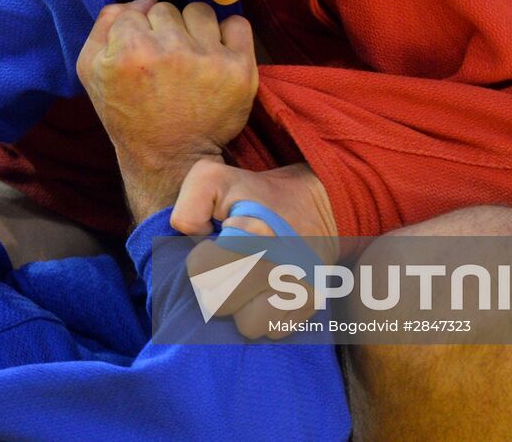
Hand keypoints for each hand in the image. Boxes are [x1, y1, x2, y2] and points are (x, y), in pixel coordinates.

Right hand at [77, 0, 257, 218]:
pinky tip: (216, 55)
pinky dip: (228, 35)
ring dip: (194, 29)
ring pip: (200, 11)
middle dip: (163, 31)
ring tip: (190, 58)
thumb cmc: (127, 113)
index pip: (135, 11)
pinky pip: (237, 24)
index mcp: (128, 50)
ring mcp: (208, 59)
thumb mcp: (92, 71)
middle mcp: (169, 51)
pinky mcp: (239, 70)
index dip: (135, 33)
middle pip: (166, 8)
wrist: (169, 158)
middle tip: (164, 63)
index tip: (140, 59)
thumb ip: (104, 24)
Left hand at [175, 162, 338, 338]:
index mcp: (252, 235)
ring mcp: (300, 288)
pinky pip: (276, 331)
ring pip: (250, 326)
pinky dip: (270, 316)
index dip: (201, 259)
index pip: (201, 272)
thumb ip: (190, 204)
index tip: (215, 246)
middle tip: (232, 266)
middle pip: (220, 305)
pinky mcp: (313, 304)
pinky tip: (271, 291)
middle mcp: (279, 266)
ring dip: (245, 308)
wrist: (320, 204)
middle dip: (219, 286)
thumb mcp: (214, 180)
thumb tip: (190, 237)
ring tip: (251, 282)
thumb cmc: (258, 195)